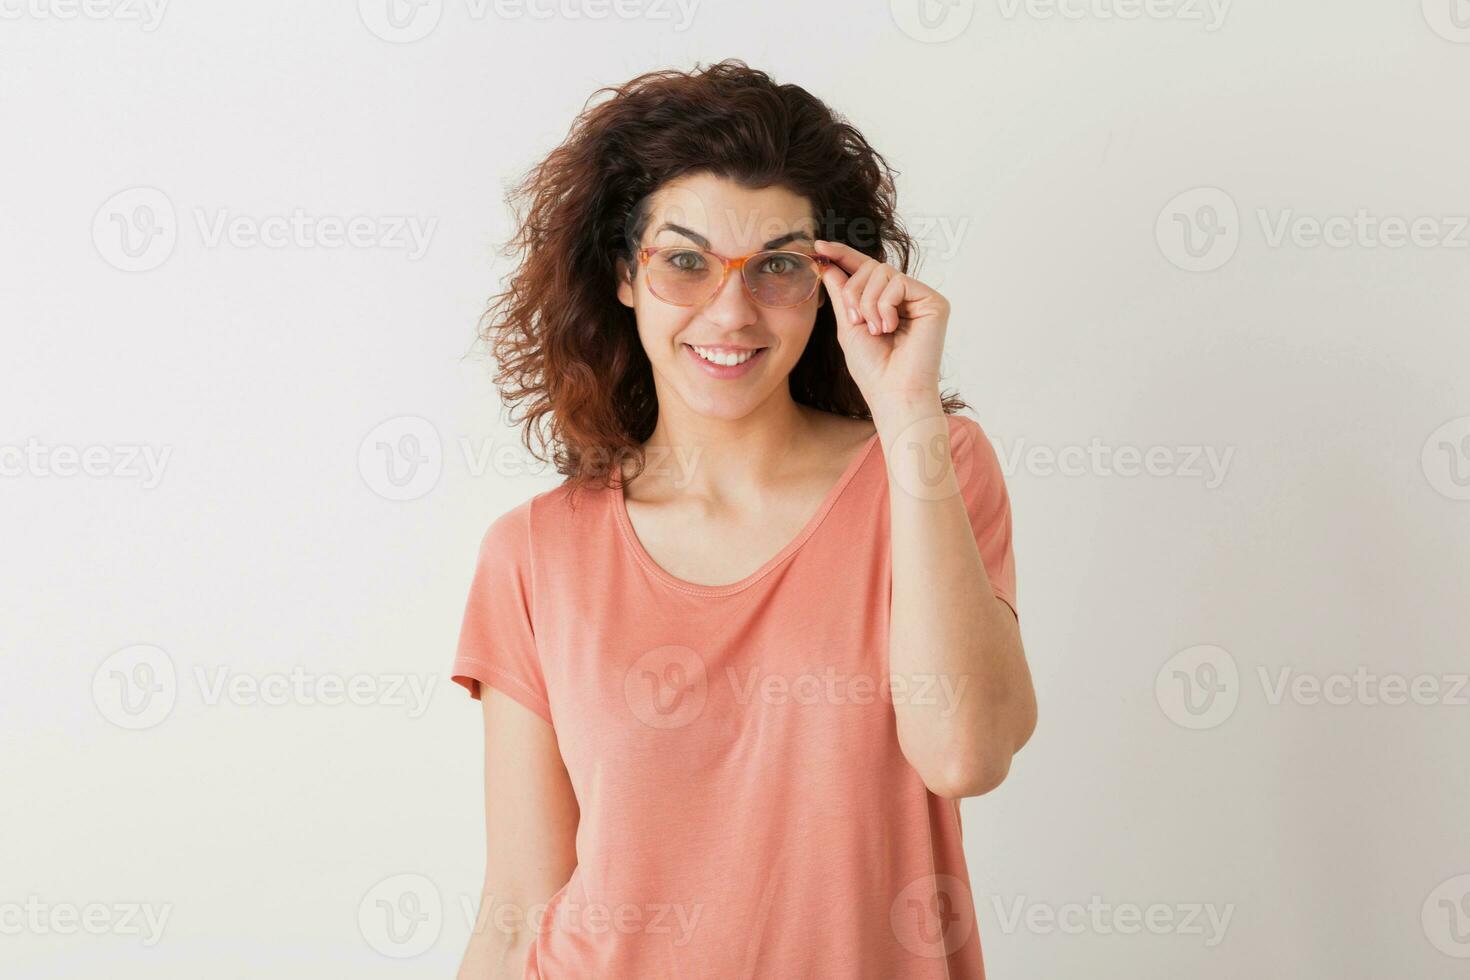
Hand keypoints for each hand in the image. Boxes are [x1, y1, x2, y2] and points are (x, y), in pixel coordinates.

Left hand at [815, 239, 948, 413]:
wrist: (893, 392)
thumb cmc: (873, 369)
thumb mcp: (848, 326)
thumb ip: (842, 294)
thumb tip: (829, 265)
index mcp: (886, 302)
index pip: (864, 270)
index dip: (842, 255)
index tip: (818, 246)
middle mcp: (905, 297)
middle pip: (870, 267)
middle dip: (853, 292)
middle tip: (855, 320)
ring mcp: (920, 298)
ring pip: (881, 272)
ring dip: (868, 302)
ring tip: (875, 330)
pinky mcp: (934, 301)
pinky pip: (898, 283)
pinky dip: (885, 306)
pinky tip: (890, 328)